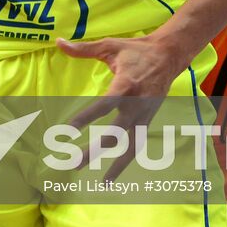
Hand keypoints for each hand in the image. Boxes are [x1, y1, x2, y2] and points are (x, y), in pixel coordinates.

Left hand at [56, 33, 184, 180]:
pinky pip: (138, 144)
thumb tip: (58, 43)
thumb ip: (83, 49)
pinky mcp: (149, 120)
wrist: (169, 55)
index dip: (86, 118)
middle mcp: (137, 104)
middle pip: (115, 133)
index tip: (68, 129)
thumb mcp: (109, 46)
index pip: (104, 105)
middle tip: (74, 163)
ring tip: (101, 183)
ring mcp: (145, 115)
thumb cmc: (135, 49)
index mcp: (126, 84)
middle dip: (95, 150)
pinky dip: (127, 160)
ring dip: (116, 165)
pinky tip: (114, 175)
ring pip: (131, 146)